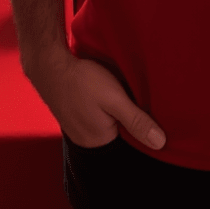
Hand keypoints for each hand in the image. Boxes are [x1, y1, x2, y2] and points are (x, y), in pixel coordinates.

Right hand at [24, 51, 166, 151]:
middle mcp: (88, 140)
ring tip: (124, 93)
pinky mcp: (74, 115)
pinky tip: (107, 91)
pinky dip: (104, 106)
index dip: (142, 127)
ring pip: (108, 122)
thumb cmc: (82, 80)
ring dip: (117, 110)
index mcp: (99, 141)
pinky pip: (96, 115)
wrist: (49, 64)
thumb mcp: (114, 98)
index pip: (130, 141)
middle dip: (129, 118)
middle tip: (138, 97)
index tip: (153, 111)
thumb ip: (136, 120)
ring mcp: (78, 128)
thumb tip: (161, 144)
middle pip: (118, 132)